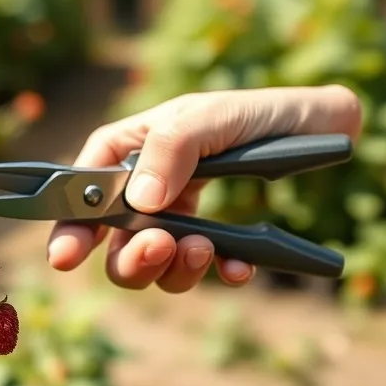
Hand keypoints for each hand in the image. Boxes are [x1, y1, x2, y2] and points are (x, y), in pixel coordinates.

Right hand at [47, 85, 362, 291]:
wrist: (320, 130)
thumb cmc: (257, 111)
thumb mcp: (209, 117)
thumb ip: (173, 150)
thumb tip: (140, 202)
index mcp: (131, 150)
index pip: (83, 188)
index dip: (70, 225)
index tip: (66, 258)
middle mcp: (146, 189)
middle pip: (113, 243)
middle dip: (131, 256)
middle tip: (161, 246)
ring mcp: (178, 218)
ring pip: (153, 266)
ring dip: (174, 268)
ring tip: (207, 249)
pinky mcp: (215, 241)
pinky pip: (204, 271)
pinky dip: (219, 274)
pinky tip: (239, 268)